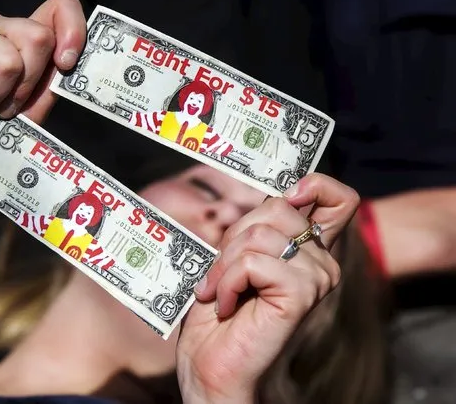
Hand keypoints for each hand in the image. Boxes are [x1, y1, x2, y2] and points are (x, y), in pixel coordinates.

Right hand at [0, 0, 85, 192]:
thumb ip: (47, 90)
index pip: (59, 9)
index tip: (66, 65)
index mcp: (22, 44)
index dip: (73, 30)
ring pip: (10, 57)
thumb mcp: (23, 118)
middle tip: (2, 112)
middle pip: (39, 37)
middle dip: (26, 87)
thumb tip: (72, 65)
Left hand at [176, 174, 359, 402]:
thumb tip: (271, 196)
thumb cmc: (220, 312)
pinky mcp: (301, 295)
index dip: (316, 183)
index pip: (338, 199)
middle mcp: (321, 262)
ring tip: (220, 293)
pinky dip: (227, 282)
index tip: (289, 193)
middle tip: (221, 273)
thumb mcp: (234, 256)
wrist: (211, 365)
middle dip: (233, 237)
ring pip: (259, 236)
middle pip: (276, 208)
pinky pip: (253, 263)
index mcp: (308, 249)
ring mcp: (316, 278)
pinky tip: (228, 305)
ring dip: (224, 265)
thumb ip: (255, 227)